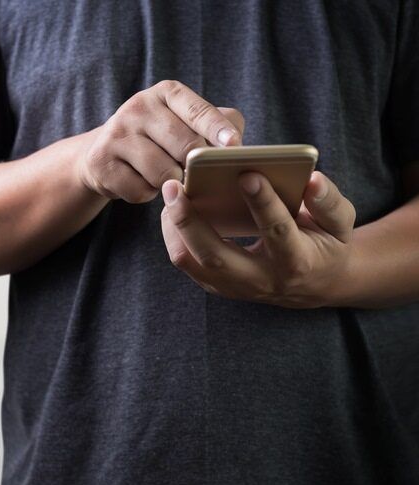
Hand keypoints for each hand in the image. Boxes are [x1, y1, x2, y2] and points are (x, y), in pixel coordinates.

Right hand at [76, 80, 243, 203]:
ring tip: (165, 177)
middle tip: (196, 174)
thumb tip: (236, 147)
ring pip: (162, 173)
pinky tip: (141, 183)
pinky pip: (139, 190)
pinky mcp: (101, 162)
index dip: (217, 129)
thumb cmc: (159, 138)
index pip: (198, 111)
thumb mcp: (185, 121)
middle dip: (195, 166)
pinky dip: (146, 194)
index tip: (233, 145)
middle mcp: (139, 107)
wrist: (104, 152)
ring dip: (170, 183)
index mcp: (166, 93)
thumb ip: (216, 125)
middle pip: (184, 146)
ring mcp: (116, 134)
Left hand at [160, 171, 356, 307]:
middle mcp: (260, 280)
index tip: (247, 173)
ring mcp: (233, 286)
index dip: (264, 203)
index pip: (277, 232)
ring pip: (191, 261)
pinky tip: (174, 207)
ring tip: (171, 192)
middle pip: (215, 256)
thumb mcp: (339, 224)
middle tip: (175, 185)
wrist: (312, 285)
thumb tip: (312, 179)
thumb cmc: (325, 244)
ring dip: (174, 226)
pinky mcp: (215, 284)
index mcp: (296, 262)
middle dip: (190, 219)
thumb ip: (328, 202)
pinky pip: (185, 260)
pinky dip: (174, 233)